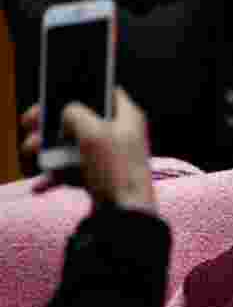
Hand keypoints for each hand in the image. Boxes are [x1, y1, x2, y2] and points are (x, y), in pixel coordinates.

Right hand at [21, 88, 155, 210]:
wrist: (126, 218)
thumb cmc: (115, 171)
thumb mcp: (92, 132)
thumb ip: (74, 112)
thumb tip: (67, 114)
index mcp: (128, 116)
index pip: (105, 91)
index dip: (80, 89)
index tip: (55, 93)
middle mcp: (121, 134)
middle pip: (80, 118)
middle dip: (51, 123)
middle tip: (30, 124)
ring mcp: (111, 157)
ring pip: (72, 145)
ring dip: (47, 149)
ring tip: (31, 154)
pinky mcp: (102, 177)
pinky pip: (73, 170)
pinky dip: (56, 174)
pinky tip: (41, 182)